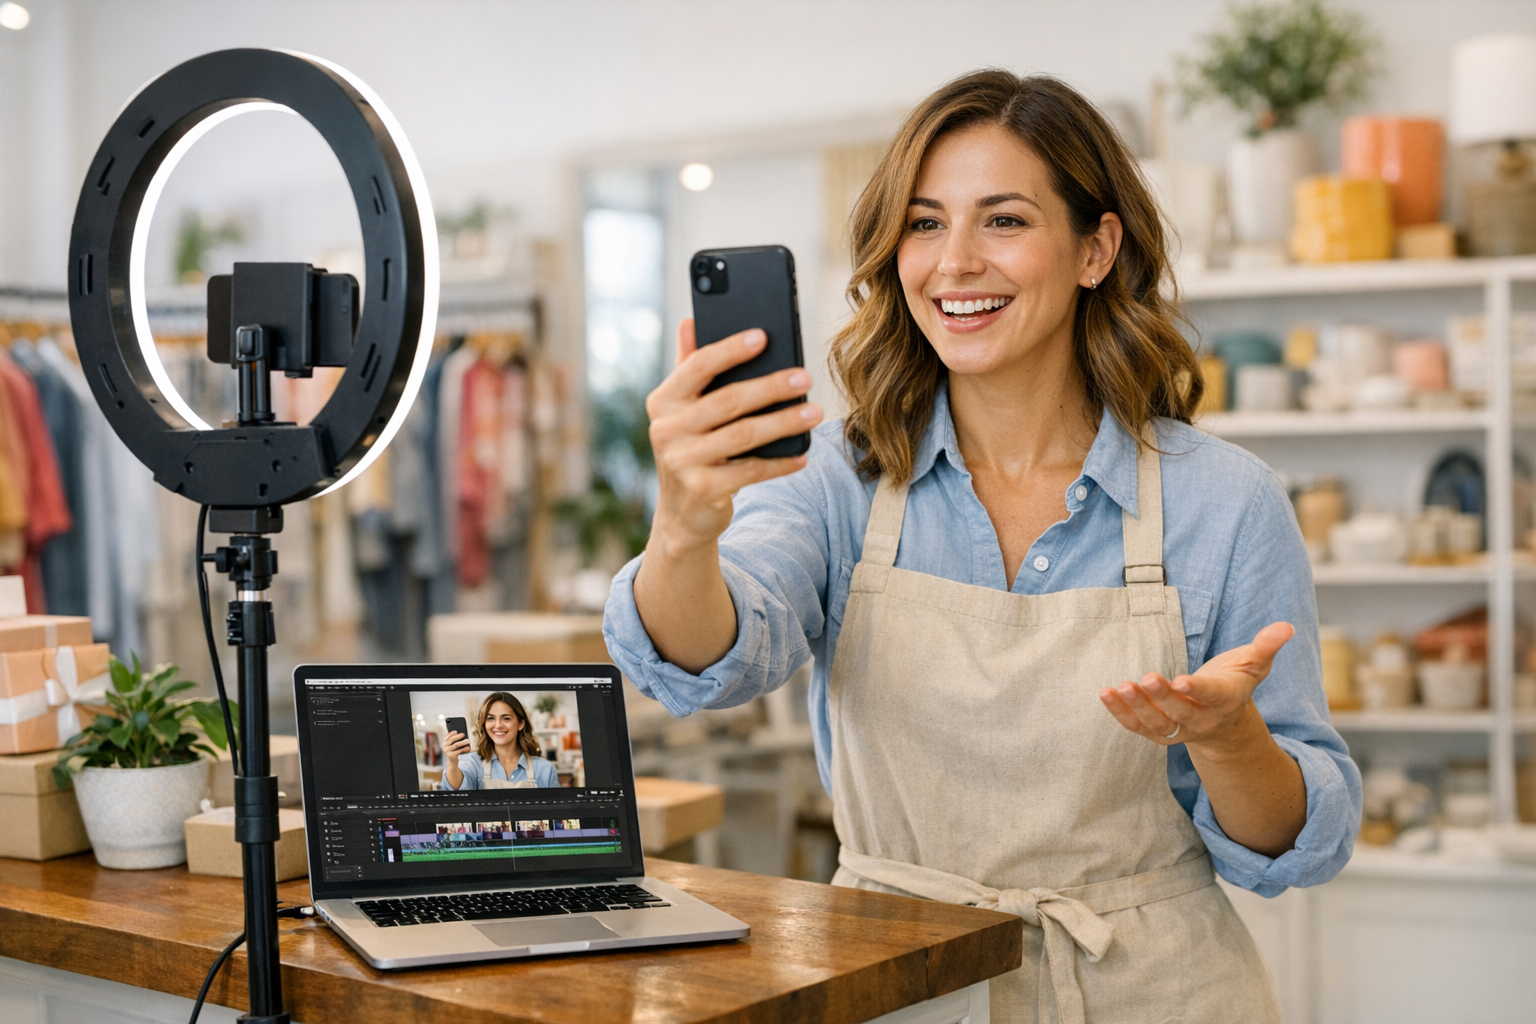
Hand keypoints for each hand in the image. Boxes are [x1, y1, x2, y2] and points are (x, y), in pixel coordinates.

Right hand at [443, 730, 470, 768]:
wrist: (453, 762)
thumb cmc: (455, 752)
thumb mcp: (453, 746)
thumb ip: (455, 740)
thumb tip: (462, 734)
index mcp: (445, 743)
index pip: (448, 736)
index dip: (452, 733)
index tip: (456, 731)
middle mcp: (444, 747)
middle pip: (452, 739)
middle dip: (458, 736)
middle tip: (464, 734)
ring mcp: (447, 751)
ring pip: (456, 745)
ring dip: (463, 742)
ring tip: (468, 741)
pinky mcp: (451, 756)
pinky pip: (459, 751)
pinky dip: (464, 749)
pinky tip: (468, 748)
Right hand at [646, 318, 821, 558]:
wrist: (681, 514)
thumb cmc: (692, 450)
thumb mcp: (684, 411)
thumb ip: (688, 367)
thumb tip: (689, 321)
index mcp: (663, 401)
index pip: (697, 366)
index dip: (730, 349)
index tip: (764, 336)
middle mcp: (666, 429)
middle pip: (727, 400)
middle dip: (770, 387)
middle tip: (805, 377)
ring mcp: (681, 462)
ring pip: (743, 435)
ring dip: (783, 422)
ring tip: (814, 412)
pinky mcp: (702, 490)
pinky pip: (750, 471)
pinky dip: (779, 463)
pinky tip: (802, 455)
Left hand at [1097, 622, 1294, 750]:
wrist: (1225, 722)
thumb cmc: (1235, 683)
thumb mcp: (1254, 664)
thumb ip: (1266, 646)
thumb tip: (1286, 626)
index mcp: (1224, 700)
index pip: (1210, 695)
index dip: (1197, 689)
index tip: (1181, 679)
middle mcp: (1201, 719)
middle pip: (1180, 712)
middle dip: (1163, 697)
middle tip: (1146, 678)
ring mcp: (1179, 729)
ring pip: (1156, 723)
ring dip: (1136, 707)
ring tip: (1118, 688)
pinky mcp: (1159, 732)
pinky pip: (1138, 727)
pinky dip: (1120, 713)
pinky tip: (1105, 694)